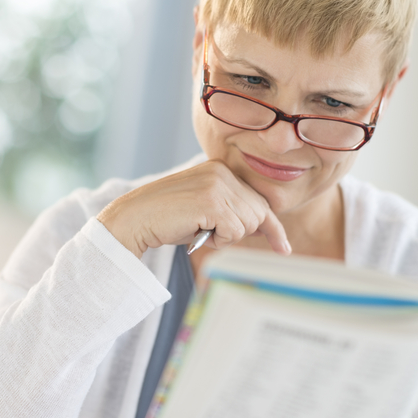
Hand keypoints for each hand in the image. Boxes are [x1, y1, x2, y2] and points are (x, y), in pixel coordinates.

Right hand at [96, 160, 290, 257]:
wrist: (134, 219)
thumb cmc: (166, 220)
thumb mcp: (204, 210)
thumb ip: (231, 211)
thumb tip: (264, 227)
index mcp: (220, 169)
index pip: (258, 200)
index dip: (272, 227)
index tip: (283, 248)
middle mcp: (222, 172)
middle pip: (258, 214)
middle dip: (240, 233)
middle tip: (207, 233)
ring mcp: (218, 185)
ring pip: (247, 225)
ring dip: (225, 238)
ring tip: (198, 229)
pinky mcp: (213, 201)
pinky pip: (234, 232)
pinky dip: (218, 241)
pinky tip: (197, 232)